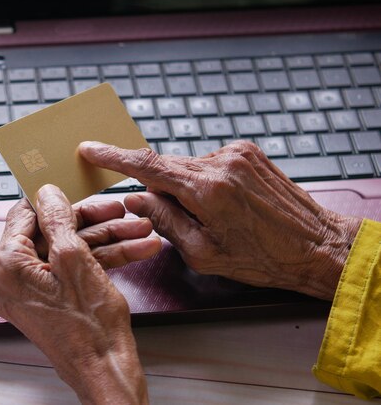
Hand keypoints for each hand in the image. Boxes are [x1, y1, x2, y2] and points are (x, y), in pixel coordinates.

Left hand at [0, 185, 151, 403]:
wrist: (105, 370)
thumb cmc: (88, 328)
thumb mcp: (75, 259)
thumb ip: (58, 219)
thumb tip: (47, 193)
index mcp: (6, 265)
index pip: (24, 214)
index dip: (55, 199)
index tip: (75, 188)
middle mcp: (10, 279)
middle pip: (52, 232)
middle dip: (92, 222)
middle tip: (119, 212)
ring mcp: (30, 291)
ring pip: (67, 251)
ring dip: (105, 240)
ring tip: (139, 232)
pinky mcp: (48, 300)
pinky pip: (71, 270)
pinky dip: (100, 260)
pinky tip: (133, 251)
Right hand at [79, 140, 361, 299]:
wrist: (317, 246)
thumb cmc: (261, 259)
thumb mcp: (203, 253)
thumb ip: (164, 221)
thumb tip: (136, 200)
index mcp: (207, 189)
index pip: (148, 166)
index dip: (114, 158)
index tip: (91, 149)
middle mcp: (220, 163)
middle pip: (167, 167)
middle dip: (159, 190)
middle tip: (173, 218)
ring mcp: (236, 153)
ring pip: (187, 167)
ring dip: (185, 189)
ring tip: (214, 219)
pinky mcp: (247, 152)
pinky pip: (208, 164)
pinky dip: (204, 182)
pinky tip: (225, 206)